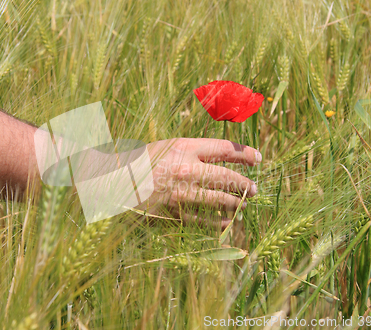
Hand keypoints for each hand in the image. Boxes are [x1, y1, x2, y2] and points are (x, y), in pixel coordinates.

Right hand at [138, 138, 260, 229]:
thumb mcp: (167, 147)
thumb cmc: (141, 161)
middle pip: (227, 177)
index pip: (225, 148)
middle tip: (254, 189)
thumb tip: (221, 157)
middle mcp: (186, 169)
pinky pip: (203, 220)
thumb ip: (192, 151)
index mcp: (185, 148)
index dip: (246, 154)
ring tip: (243, 205)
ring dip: (236, 204)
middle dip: (245, 184)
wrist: (113, 182)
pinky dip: (218, 222)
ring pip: (219, 200)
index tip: (257, 158)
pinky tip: (226, 223)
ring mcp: (181, 193)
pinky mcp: (174, 212)